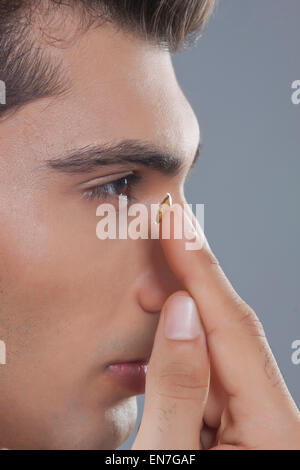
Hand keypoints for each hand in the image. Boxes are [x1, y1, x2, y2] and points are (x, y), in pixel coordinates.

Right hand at [132, 204, 299, 449]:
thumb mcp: (165, 455)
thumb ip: (175, 387)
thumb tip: (179, 313)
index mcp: (275, 433)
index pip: (235, 328)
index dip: (199, 269)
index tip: (174, 222)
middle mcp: (275, 421)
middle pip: (229, 334)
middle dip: (183, 292)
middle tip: (149, 260)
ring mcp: (258, 423)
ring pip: (213, 354)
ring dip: (171, 332)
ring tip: (142, 304)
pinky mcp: (238, 428)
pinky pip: (204, 380)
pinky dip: (171, 367)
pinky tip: (142, 363)